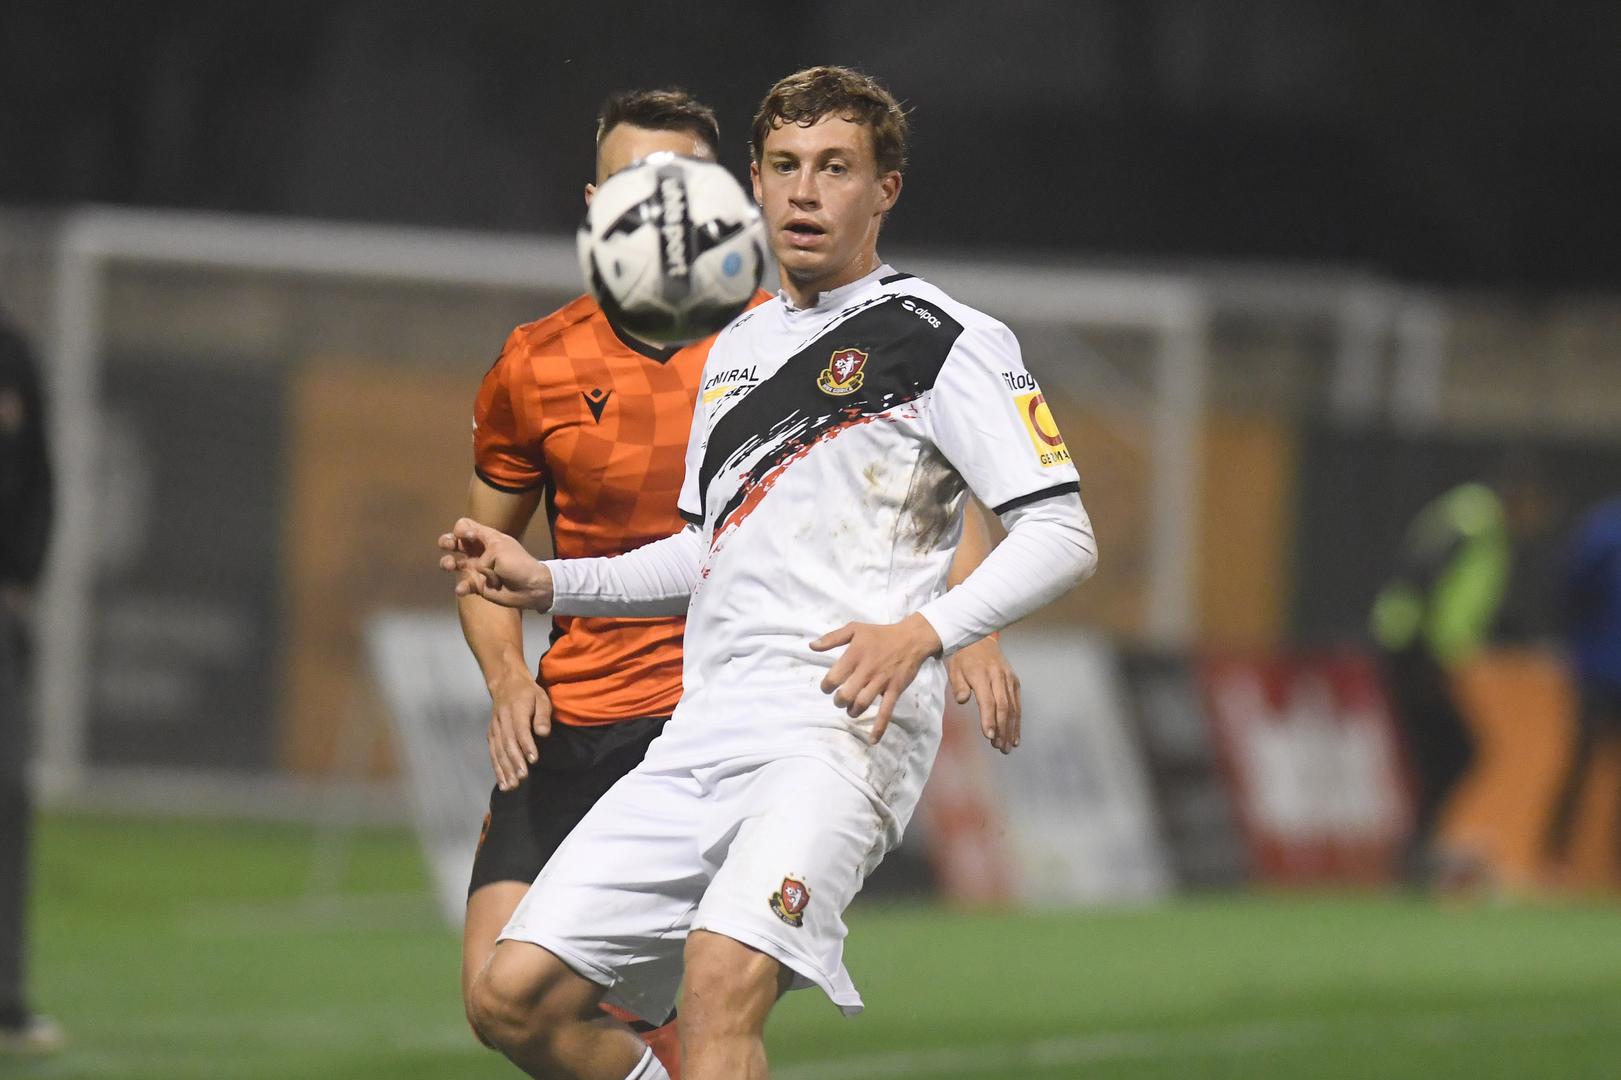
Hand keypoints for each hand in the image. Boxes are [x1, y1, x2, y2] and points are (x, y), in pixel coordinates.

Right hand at [438, 518, 553, 608]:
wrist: (530, 588)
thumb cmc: (518, 564)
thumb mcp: (500, 548)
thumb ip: (482, 553)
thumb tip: (474, 566)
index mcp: (485, 538)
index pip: (465, 527)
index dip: (462, 530)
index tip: (471, 537)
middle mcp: (477, 552)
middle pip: (454, 542)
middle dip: (446, 541)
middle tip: (448, 545)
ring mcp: (476, 569)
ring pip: (453, 563)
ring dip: (446, 563)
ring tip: (449, 565)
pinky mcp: (477, 586)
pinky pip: (463, 585)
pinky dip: (461, 587)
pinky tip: (462, 589)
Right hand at [486, 669, 551, 790]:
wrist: (506, 684)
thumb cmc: (528, 693)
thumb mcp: (541, 697)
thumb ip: (543, 715)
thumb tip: (544, 733)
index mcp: (516, 710)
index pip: (521, 730)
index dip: (526, 745)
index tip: (534, 759)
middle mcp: (502, 720)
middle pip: (508, 743)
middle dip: (515, 762)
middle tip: (523, 777)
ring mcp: (495, 728)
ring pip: (498, 751)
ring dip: (505, 769)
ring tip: (512, 785)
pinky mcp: (491, 735)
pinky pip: (493, 753)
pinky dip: (497, 769)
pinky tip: (503, 782)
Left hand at [810, 613, 942, 743]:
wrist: (911, 639)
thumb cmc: (880, 634)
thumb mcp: (854, 628)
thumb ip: (831, 638)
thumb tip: (811, 646)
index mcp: (855, 655)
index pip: (834, 677)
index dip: (826, 686)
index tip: (827, 688)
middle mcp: (867, 670)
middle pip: (846, 694)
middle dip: (839, 701)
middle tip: (840, 699)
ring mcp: (882, 681)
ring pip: (863, 703)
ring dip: (853, 711)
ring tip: (851, 709)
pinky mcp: (895, 690)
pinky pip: (886, 711)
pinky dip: (879, 727)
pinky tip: (872, 740)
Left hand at [947, 635, 1020, 753]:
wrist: (979, 638)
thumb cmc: (963, 657)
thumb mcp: (954, 669)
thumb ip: (958, 685)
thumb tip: (963, 700)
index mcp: (982, 674)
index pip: (988, 701)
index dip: (989, 719)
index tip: (989, 736)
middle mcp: (999, 677)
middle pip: (1003, 707)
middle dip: (1002, 729)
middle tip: (999, 748)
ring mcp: (1009, 679)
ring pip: (1013, 707)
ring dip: (1011, 729)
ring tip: (1006, 747)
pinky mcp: (1015, 681)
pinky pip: (1017, 703)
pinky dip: (1017, 720)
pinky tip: (1015, 736)